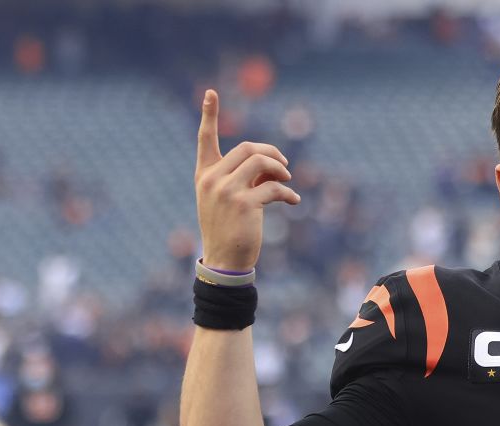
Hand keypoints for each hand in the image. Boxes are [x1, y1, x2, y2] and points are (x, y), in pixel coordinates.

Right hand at [194, 89, 300, 271]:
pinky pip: (274, 187)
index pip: (204, 139)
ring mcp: (226, 190)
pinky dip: (288, 192)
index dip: (209, 115)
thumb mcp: (229, 199)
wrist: (224, 259)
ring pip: (261, 162)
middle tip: (285, 166)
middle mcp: (212, 179)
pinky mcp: (244, 204)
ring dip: (281, 169)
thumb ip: (243, 177)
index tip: (211, 92)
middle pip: (247, 147)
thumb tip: (273, 165)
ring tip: (288, 180)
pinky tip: (294, 201)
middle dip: (271, 153)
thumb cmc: (229, 228)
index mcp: (205, 175)